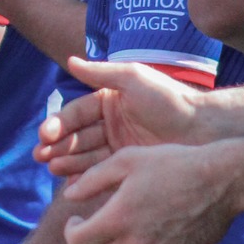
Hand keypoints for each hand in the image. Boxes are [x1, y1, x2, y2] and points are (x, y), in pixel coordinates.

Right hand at [36, 58, 204, 177]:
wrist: (202, 128)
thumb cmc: (169, 100)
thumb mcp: (134, 79)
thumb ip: (101, 73)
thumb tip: (70, 61)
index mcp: (108, 102)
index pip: (75, 114)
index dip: (58, 124)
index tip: (45, 135)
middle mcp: (109, 124)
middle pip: (75, 136)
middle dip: (57, 146)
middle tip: (41, 156)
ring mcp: (117, 145)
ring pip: (84, 155)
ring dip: (66, 161)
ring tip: (53, 169)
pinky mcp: (126, 164)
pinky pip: (100, 172)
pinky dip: (84, 177)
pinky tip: (71, 183)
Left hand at [61, 142, 241, 243]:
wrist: (221, 181)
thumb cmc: (173, 164)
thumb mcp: (127, 160)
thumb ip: (92, 179)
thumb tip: (69, 196)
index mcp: (117, 219)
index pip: (76, 243)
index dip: (71, 231)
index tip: (78, 220)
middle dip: (90, 243)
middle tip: (98, 227)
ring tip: (123, 233)